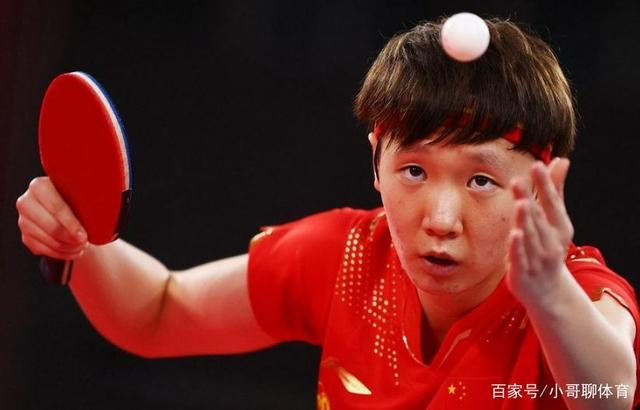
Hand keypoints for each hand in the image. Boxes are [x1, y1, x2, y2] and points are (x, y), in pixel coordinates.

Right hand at [16, 177, 87, 259]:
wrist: (67, 209)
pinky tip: (74, 251)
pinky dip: (62, 253)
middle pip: (51, 227)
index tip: (84, 236)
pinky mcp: (26, 237)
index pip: (56, 208)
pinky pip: (45, 250)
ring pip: (49, 241)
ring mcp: (23, 221)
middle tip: (85, 242)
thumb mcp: (80, 194)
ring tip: (83, 246)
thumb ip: (85, 196)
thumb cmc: (76, 199)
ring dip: (69, 247)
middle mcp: (26, 202)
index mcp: (39, 186)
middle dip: (71, 239)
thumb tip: (102, 207)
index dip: (71, 224)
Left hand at [505, 158, 573, 307]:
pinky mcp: (522, 271)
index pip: (552, 203)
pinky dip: (518, 246)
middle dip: (529, 198)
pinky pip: (520, 257)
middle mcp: (551, 242)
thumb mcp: (554, 220)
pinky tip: (514, 233)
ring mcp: (538, 258)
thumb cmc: (548, 248)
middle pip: (539, 217)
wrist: (548, 292)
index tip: (537, 164)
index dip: (545, 184)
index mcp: (560, 227)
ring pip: (531, 236)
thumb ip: (555, 190)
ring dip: (526, 220)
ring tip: (521, 202)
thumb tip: (561, 159)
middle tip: (519, 179)